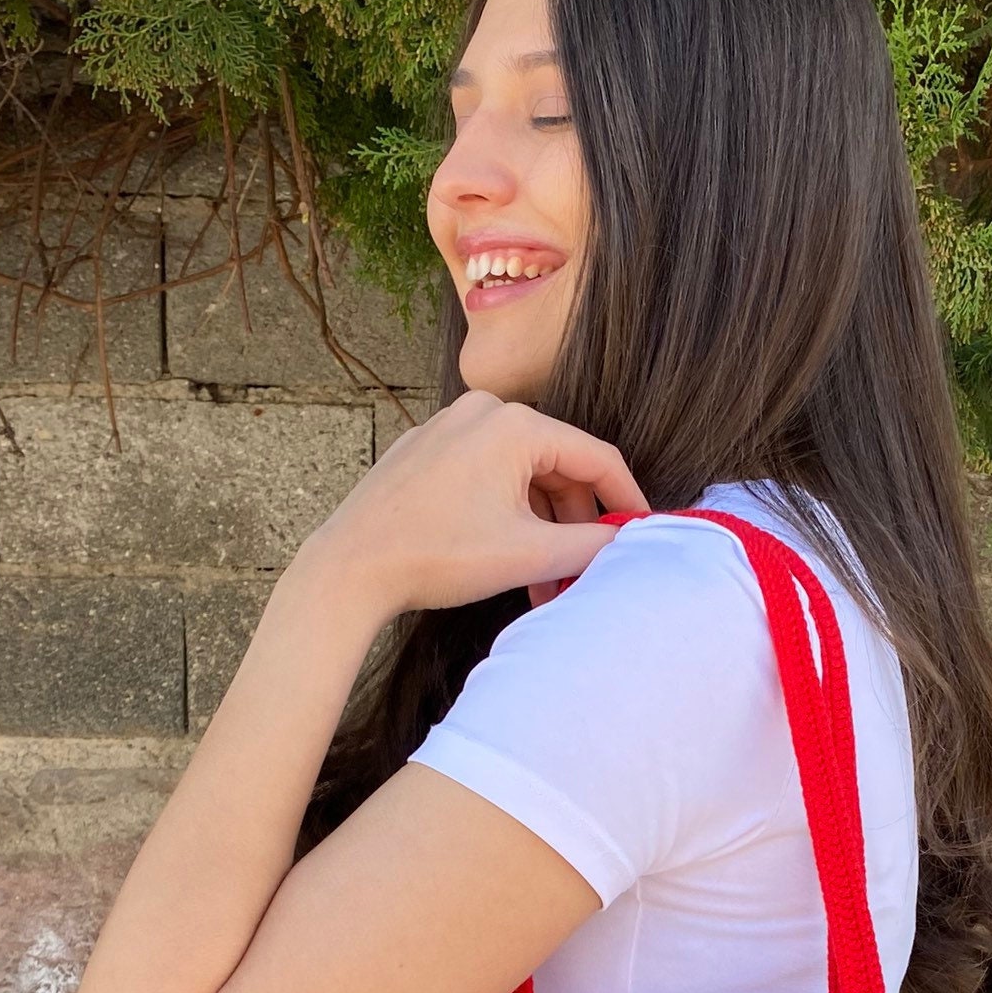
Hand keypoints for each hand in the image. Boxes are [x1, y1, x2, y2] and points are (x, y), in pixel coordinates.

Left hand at [298, 390, 646, 617]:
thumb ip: (591, 544)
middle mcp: (483, 412)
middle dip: (574, 523)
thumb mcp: (528, 554)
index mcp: (515, 425)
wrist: (350, 568)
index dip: (626, 499)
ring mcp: (449, 427)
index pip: (596, 457)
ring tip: (542, 580)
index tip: (642, 532)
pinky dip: (504, 514)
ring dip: (539, 526)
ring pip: (520, 475)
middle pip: (557, 466)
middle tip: (583, 571)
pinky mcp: (425, 450)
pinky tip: (504, 558)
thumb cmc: (436, 556)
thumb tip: (627, 540)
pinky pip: (484, 476)